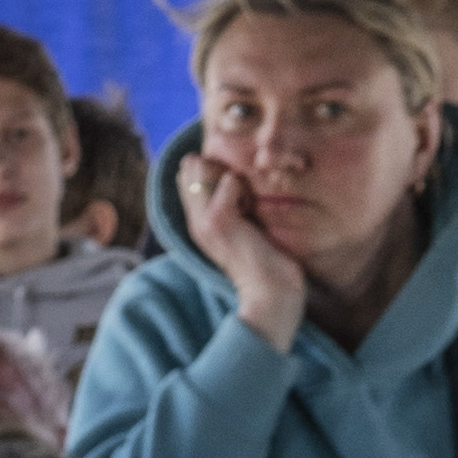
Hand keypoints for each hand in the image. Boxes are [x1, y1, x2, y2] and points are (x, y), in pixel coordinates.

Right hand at [167, 148, 307, 344]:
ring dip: (232, 174)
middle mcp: (194, 220)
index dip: (211, 167)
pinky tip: (254, 207)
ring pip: (206, 168)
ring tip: (248, 201)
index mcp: (197, 222)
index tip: (237, 189)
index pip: (186, 174)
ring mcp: (203, 220)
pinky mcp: (218, 219)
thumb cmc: (267, 262)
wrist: (271, 292)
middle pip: (191, 167)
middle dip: (218, 165)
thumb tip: (234, 175)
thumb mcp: (245, 228)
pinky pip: (229, 180)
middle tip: (243, 193)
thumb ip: (234, 204)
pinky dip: (246, 186)